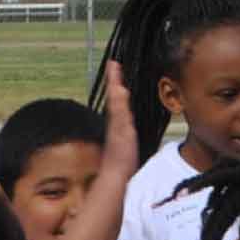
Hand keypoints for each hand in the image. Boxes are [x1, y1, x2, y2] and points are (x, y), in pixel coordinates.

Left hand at [98, 60, 138, 183]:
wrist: (116, 177)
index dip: (114, 77)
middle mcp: (115, 121)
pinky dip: (123, 108)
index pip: (114, 92)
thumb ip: (120, 109)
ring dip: (119, 93)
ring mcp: (117, 130)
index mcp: (115, 116)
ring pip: (117, 107)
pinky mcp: (122, 139)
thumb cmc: (121, 154)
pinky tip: (127, 111)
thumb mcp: (123, 128)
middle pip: (114, 97)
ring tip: (121, 83)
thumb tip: (119, 88)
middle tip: (116, 67)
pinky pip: (122, 117)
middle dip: (115, 81)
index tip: (113, 62)